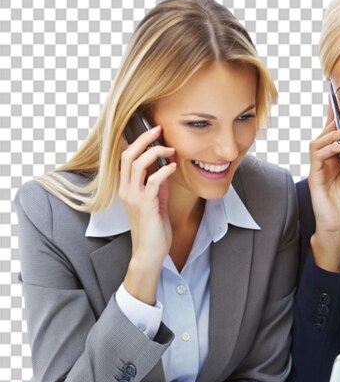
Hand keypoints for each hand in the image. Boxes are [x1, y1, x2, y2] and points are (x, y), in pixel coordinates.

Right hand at [119, 125, 176, 302]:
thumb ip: (158, 185)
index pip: (125, 158)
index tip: (152, 132)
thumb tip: (165, 168)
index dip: (136, 142)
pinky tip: (173, 166)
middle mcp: (126, 190)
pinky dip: (163, 171)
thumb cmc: (154, 229)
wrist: (150, 252)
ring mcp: (134, 197)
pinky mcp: (145, 205)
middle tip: (158, 129)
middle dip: (143, 139)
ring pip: (137, 164)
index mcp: (127, 188)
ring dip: (155, 152)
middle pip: (128, 155)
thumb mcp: (157, 202)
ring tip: (170, 149)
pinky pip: (153, 181)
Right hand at [307, 107, 339, 270]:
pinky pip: (317, 157)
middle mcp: (323, 161)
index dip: (336, 118)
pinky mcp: (314, 177)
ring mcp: (317, 169)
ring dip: (331, 135)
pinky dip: (330, 149)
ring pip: (317, 142)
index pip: (333, 134)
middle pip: (323, 134)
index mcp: (333, 159)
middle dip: (333, 120)